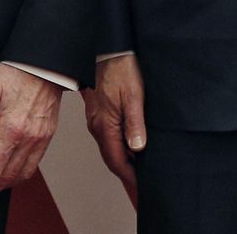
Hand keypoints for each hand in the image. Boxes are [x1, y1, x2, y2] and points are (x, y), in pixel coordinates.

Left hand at [0, 64, 62, 207]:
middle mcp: (29, 138)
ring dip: (3, 187)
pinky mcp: (48, 135)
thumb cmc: (17, 71)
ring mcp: (41, 138)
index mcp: (12, 128)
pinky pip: (34, 164)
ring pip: (22, 175)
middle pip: (6, 178)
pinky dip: (19, 176)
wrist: (46, 62)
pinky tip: (8, 175)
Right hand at [86, 55, 146, 203]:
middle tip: (140, 181)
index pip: (116, 160)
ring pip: (108, 146)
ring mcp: (95, 118)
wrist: (107, 49)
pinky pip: (106, 135)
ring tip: (138, 166)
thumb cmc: (121, 68)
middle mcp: (97, 125)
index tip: (140, 186)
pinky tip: (129, 143)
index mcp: (105, 124)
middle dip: (125, 171)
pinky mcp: (97, 111)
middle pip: (110, 156)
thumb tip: (137, 148)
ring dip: (121, 158)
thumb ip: (134, 123)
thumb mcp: (134, 96)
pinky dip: (117, 145)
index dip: (128, 175)